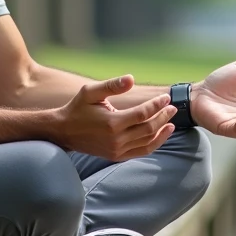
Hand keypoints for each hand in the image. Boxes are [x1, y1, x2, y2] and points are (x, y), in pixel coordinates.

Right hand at [53, 75, 176, 159]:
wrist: (63, 132)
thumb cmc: (77, 108)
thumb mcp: (90, 92)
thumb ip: (112, 86)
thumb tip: (131, 79)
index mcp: (112, 123)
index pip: (143, 114)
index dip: (157, 105)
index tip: (166, 97)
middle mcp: (116, 139)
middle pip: (148, 128)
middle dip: (163, 117)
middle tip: (172, 107)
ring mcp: (117, 150)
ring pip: (147, 142)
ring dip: (161, 132)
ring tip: (171, 122)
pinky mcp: (116, 156)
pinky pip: (140, 151)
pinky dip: (153, 144)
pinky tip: (160, 135)